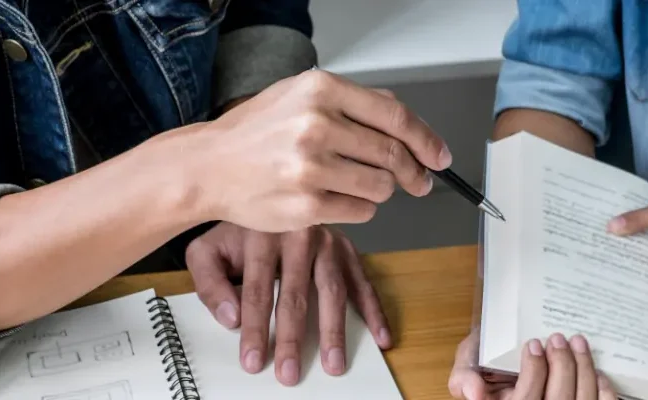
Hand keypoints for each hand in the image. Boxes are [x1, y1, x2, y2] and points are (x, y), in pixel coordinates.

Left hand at [185, 222, 390, 385]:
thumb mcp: (207, 250)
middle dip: (292, 337)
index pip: (258, 289)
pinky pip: (363, 282)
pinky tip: (380, 336)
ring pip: (333, 290)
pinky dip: (374, 310)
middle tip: (289, 372)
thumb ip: (210, 283)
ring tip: (334, 363)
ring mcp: (329, 241)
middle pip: (296, 293)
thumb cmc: (238, 230)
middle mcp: (300, 234)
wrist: (266, 193)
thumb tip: (231, 317)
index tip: (253, 360)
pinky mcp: (348, 249)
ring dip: (334, 330)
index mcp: (263, 233)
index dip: (256, 328)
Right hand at [187, 69, 450, 231]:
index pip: (395, 117)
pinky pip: (362, 212)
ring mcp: (312, 168)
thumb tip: (406, 124)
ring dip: (381, 190)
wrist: (208, 167)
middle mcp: (316, 125)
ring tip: (356, 184)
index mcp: (320, 90)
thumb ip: (353, 104)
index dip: (426, 140)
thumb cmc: (255, 133)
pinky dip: (359, 208)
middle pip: (393, 155)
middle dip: (413, 173)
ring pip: (382, 186)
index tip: (439, 156)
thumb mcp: (299, 96)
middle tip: (418, 182)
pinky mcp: (307, 206)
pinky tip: (336, 199)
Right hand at [448, 331, 616, 399]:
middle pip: (559, 399)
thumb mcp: (467, 370)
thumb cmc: (487, 373)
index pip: (526, 399)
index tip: (535, 343)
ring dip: (584, 368)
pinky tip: (597, 371)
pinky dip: (604, 390)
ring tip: (578, 342)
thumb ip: (463, 377)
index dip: (534, 370)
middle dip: (563, 364)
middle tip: (558, 337)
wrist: (501, 381)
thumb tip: (474, 392)